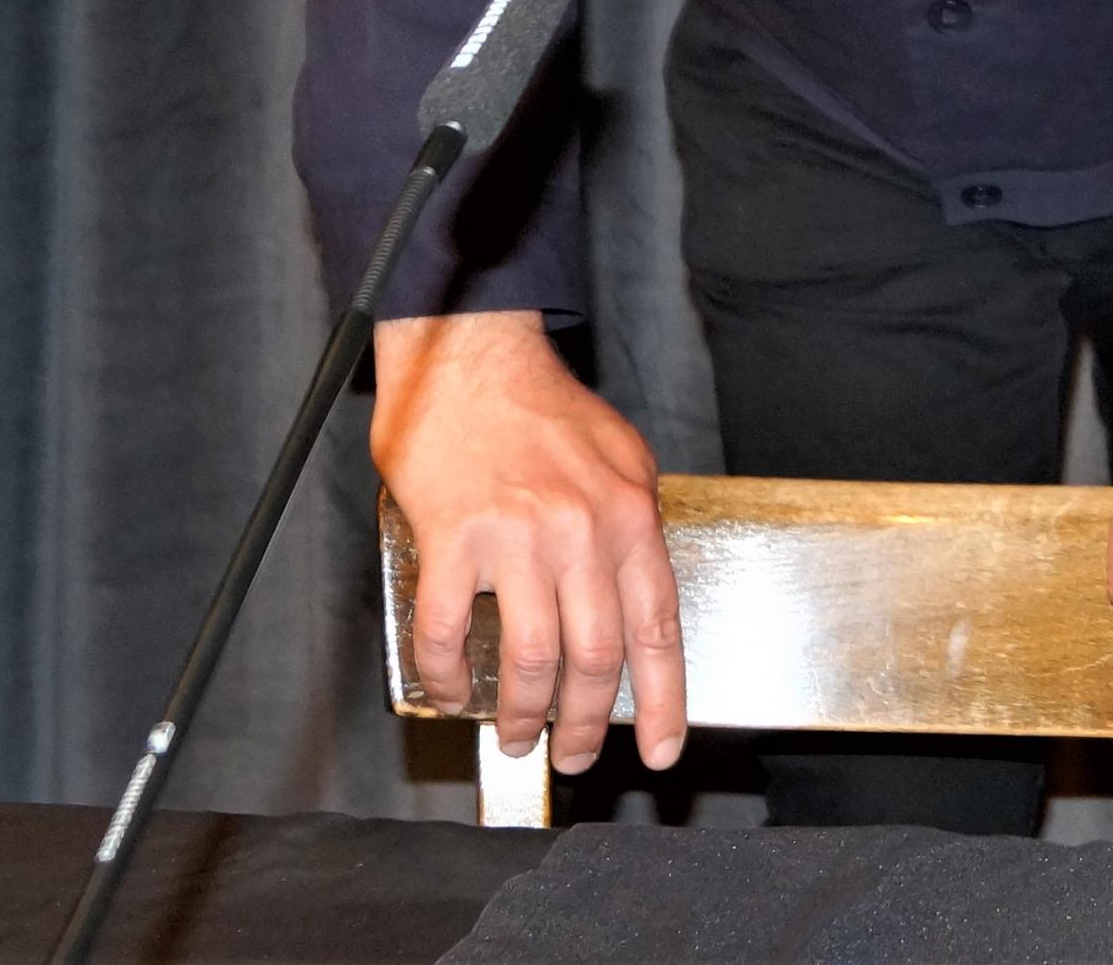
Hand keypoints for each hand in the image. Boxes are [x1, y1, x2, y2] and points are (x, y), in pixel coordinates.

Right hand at [370, 309, 684, 772]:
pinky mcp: (453, 538)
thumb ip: (631, 524)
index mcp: (630, 515)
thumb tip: (633, 592)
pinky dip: (449, 677)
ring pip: (532, 657)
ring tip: (515, 737)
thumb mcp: (620, 457)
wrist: (473, 358)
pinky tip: (452, 693)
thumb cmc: (543, 408)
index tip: (660, 749)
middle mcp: (582, 531)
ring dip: (524, 713)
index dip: (663, 699)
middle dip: (585, 723)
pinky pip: (449, 631)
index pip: (658, 627)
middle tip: (571, 755)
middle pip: (595, 656)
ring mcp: (517, 537)